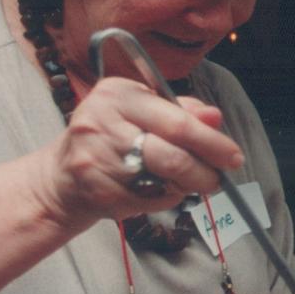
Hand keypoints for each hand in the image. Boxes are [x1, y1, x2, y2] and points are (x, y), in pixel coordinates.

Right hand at [33, 77, 244, 226]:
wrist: (61, 178)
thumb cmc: (109, 138)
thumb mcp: (141, 112)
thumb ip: (180, 112)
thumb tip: (215, 117)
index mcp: (118, 93)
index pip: (177, 121)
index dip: (211, 142)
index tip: (233, 156)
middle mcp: (102, 121)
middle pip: (171, 155)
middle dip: (204, 170)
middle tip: (219, 179)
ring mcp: (97, 158)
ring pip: (163, 180)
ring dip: (187, 186)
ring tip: (193, 183)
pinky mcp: (98, 190)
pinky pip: (149, 199)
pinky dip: (165, 198)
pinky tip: (159, 191)